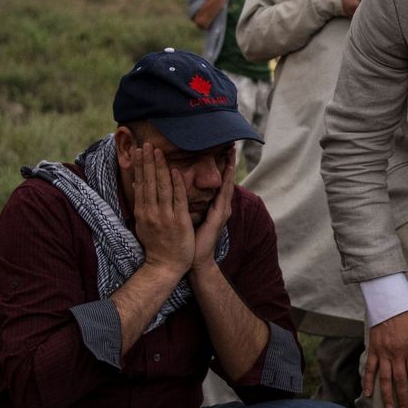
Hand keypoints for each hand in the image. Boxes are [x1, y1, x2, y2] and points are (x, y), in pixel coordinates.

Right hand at [125, 144, 193, 274]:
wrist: (164, 266)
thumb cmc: (155, 245)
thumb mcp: (143, 223)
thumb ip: (142, 205)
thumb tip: (137, 186)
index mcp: (142, 211)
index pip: (140, 184)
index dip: (140, 166)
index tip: (139, 151)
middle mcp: (151, 212)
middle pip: (149, 182)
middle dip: (148, 161)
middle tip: (147, 144)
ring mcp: (165, 216)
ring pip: (162, 187)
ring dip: (160, 167)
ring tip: (158, 151)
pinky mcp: (179, 221)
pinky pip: (178, 199)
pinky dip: (176, 184)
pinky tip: (175, 170)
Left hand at [192, 154, 237, 271]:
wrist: (195, 260)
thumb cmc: (189, 240)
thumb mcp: (188, 216)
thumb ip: (186, 201)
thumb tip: (175, 187)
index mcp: (214, 205)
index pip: (219, 181)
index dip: (221, 166)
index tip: (223, 150)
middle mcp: (221, 207)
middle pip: (226, 180)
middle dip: (230, 163)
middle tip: (232, 147)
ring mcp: (222, 212)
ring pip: (227, 186)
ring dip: (230, 170)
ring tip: (232, 155)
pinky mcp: (218, 218)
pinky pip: (221, 198)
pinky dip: (223, 185)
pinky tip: (223, 174)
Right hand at [364, 309, 407, 407]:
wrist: (391, 302)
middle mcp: (396, 354)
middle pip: (400, 381)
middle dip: (403, 397)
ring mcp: (383, 353)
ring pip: (384, 378)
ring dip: (387, 395)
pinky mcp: (373, 349)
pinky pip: (370, 368)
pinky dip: (368, 381)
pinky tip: (368, 394)